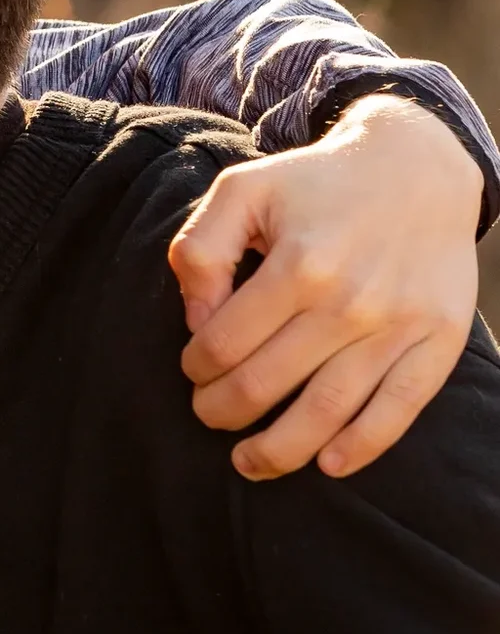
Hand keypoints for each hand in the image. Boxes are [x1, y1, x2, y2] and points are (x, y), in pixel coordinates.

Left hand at [169, 94, 483, 480]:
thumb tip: (196, 320)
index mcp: (297, 266)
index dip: (196, 366)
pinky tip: (329, 464)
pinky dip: (363, 446)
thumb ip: (200, 250)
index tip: (192, 368)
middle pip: (267, 384)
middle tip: (208, 414)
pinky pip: (400, 408)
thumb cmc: (315, 184)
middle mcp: (350, 302)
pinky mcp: (439, 339)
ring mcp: (398, 325)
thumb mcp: (241, 191)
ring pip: (328, 410)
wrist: (418, 169)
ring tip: (249, 462)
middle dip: (223, 410)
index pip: (224, 343)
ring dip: (280, 448)